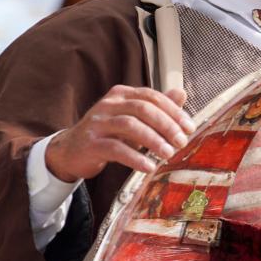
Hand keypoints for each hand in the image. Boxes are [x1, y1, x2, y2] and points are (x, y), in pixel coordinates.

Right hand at [46, 86, 194, 181]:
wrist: (71, 151)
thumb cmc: (108, 134)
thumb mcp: (133, 119)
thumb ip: (156, 107)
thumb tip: (181, 93)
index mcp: (121, 94)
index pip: (151, 97)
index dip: (173, 111)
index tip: (189, 128)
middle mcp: (108, 104)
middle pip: (142, 109)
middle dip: (166, 125)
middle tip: (181, 142)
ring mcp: (97, 123)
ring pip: (130, 126)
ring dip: (153, 140)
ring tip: (168, 154)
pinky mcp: (90, 143)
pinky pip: (115, 148)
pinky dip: (135, 158)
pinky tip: (148, 166)